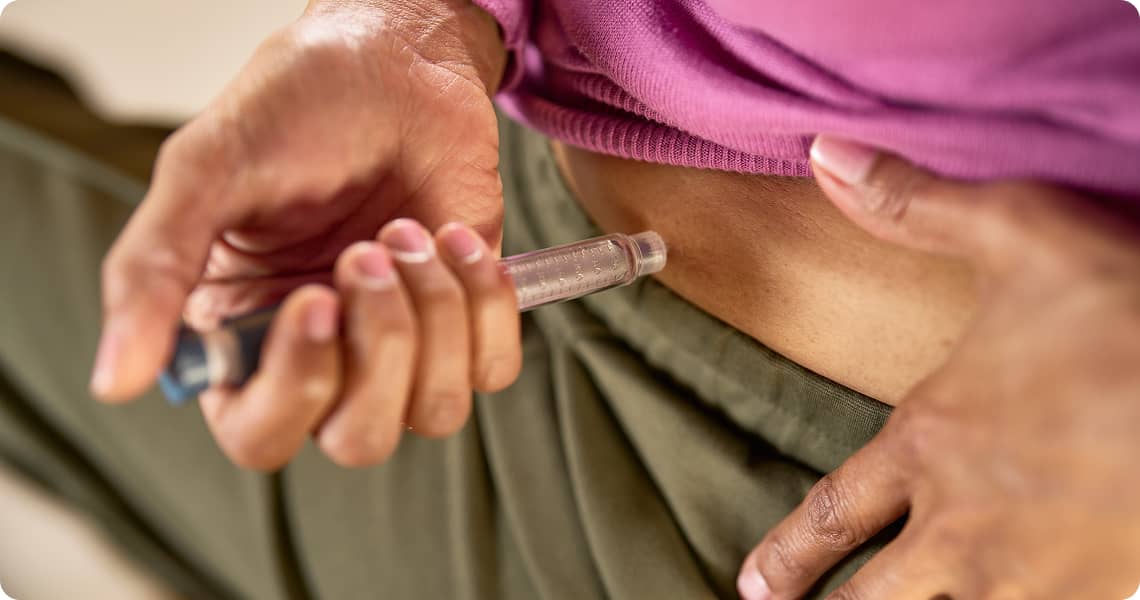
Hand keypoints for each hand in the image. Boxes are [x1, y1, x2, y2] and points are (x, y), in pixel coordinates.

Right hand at [91, 0, 519, 468]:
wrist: (400, 61)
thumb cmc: (300, 105)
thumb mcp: (207, 172)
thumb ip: (152, 271)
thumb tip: (114, 380)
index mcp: (246, 336)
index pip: (259, 433)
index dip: (296, 388)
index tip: (317, 299)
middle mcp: (325, 355)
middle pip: (357, 439)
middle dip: (380, 345)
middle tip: (367, 252)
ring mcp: (400, 343)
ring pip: (434, 412)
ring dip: (434, 313)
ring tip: (408, 231)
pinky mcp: (464, 321)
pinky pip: (493, 369)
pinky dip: (486, 304)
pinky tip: (455, 238)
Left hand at [738, 136, 1139, 598]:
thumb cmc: (1134, 313)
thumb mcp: (1020, 232)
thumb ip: (912, 205)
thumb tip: (822, 155)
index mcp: (933, 443)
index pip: (831, 515)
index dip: (785, 556)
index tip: (752, 588)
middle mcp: (967, 523)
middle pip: (876, 598)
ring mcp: (1034, 572)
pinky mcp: (1096, 594)